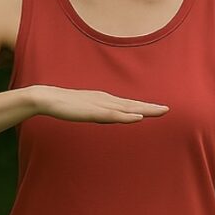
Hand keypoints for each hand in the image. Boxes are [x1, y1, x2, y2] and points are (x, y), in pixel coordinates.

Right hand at [32, 85, 168, 123]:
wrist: (47, 98)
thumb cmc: (64, 104)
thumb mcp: (84, 108)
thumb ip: (95, 112)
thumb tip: (104, 116)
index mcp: (104, 100)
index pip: (128, 104)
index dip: (144, 106)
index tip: (159, 109)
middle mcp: (106, 100)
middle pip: (132, 104)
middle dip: (150, 107)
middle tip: (167, 109)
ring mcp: (100, 105)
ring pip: (127, 108)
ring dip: (144, 110)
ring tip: (160, 111)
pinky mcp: (93, 111)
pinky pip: (113, 115)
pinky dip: (127, 116)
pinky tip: (138, 117)